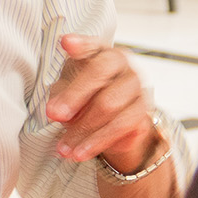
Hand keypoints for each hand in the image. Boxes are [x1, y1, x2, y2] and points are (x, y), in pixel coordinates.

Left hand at [45, 35, 160, 171]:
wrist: (114, 123)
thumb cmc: (85, 97)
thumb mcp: (67, 91)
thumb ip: (60, 96)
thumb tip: (55, 110)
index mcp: (102, 52)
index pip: (92, 45)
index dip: (80, 44)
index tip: (66, 44)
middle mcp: (123, 65)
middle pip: (100, 73)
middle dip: (74, 96)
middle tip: (53, 115)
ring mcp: (137, 87)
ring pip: (110, 104)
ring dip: (83, 128)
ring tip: (63, 148)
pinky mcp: (143, 113)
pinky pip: (121, 127)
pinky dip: (98, 142)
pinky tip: (80, 153)